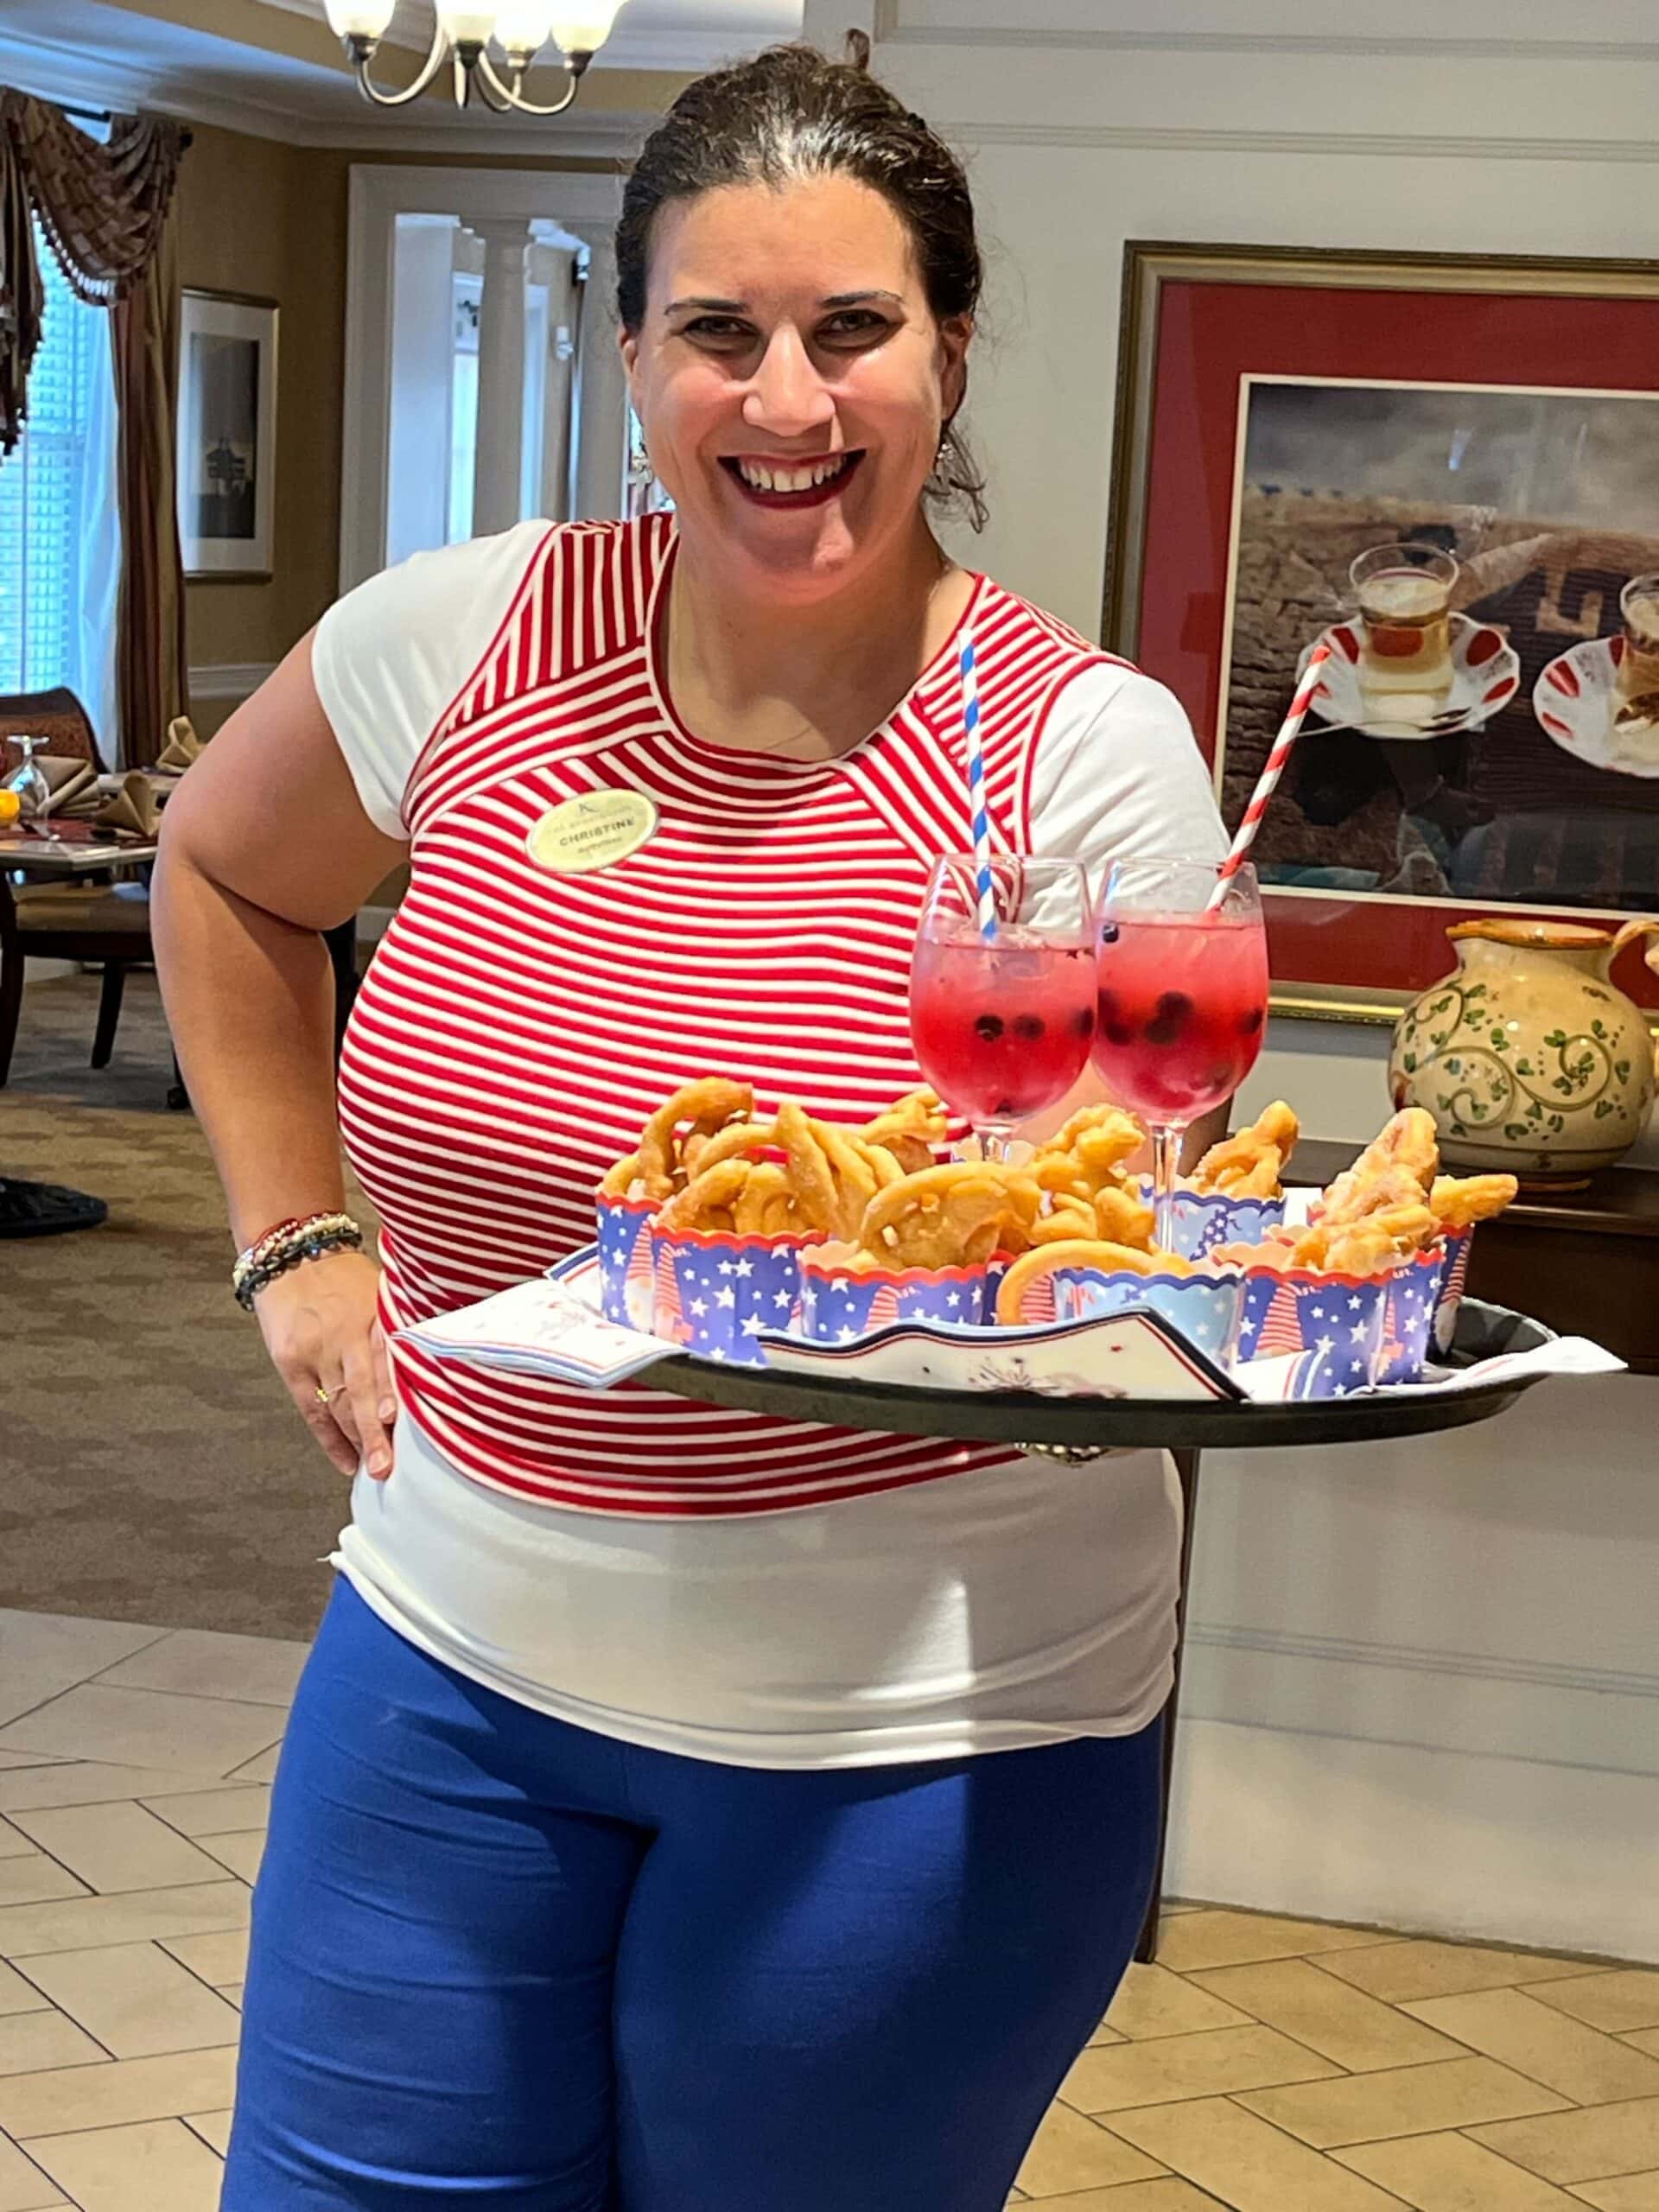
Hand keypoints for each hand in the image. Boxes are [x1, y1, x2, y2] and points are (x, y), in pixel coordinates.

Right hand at [254, 1248, 395, 1478]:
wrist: (290, 1253)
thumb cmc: (346, 1278)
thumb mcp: (381, 1290)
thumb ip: (403, 1326)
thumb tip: (441, 1366)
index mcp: (374, 1314)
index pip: (386, 1356)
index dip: (390, 1389)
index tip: (398, 1419)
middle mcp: (343, 1334)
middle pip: (359, 1389)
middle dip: (374, 1431)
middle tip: (387, 1466)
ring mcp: (314, 1350)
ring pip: (336, 1404)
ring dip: (356, 1440)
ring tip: (374, 1470)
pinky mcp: (289, 1361)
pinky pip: (310, 1409)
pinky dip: (329, 1438)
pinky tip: (345, 1461)